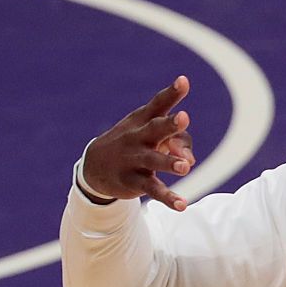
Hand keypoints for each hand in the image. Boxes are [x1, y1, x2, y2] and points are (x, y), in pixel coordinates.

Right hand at [81, 76, 195, 210]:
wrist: (95, 167)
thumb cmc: (135, 144)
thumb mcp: (152, 137)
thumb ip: (179, 142)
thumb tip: (190, 161)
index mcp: (143, 121)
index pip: (159, 104)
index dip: (172, 93)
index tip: (184, 81)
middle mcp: (139, 137)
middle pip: (156, 129)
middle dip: (169, 124)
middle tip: (184, 118)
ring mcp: (135, 159)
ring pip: (154, 160)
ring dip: (169, 163)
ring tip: (186, 167)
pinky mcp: (134, 181)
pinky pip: (153, 190)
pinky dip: (168, 198)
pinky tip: (182, 205)